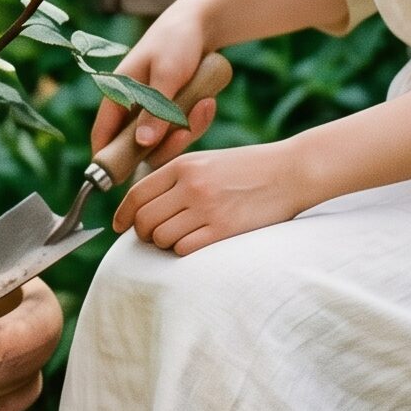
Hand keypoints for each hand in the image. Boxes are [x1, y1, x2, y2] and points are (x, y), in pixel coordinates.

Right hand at [89, 0, 222, 172]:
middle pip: (139, 147)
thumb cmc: (175, 42)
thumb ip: (155, 110)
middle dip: (164, 144)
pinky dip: (196, 121)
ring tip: (204, 105)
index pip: (103, 136)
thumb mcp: (167, 76)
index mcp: (117, 94)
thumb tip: (143, 143)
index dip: (108, 160)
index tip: (122, 181)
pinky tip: (208, 102)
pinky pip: (182, 129)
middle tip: (183, 131)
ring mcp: (153, 110)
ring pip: (164, 141)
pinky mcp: (172, 111)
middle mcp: (132, 107)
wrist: (202, 23)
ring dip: (185, 130)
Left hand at [111, 139, 302, 255]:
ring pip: (161, 237)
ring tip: (178, 237)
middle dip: (143, 233)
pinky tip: (195, 243)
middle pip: (145, 220)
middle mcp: (190, 186)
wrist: (289, 172)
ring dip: (164, 243)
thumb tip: (142, 204)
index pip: (137, 195)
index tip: (120, 226)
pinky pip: (184, 249)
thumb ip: (175, 178)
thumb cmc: (246, 168)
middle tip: (153, 236)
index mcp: (183, 166)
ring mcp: (207, 208)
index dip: (123, 214)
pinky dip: (184, 250)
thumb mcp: (206, 161)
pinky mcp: (224, 230)